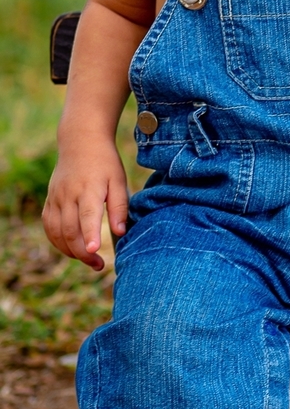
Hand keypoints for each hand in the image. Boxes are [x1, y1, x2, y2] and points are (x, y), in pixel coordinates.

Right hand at [42, 138, 127, 272]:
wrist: (81, 143)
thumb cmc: (105, 163)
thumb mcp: (118, 180)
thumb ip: (119, 207)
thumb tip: (120, 232)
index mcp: (89, 189)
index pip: (88, 216)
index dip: (90, 235)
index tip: (94, 251)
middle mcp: (69, 195)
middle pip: (70, 230)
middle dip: (83, 252)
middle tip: (99, 265)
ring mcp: (56, 198)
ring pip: (57, 232)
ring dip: (70, 251)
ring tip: (89, 259)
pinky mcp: (50, 200)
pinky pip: (49, 226)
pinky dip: (57, 241)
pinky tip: (71, 249)